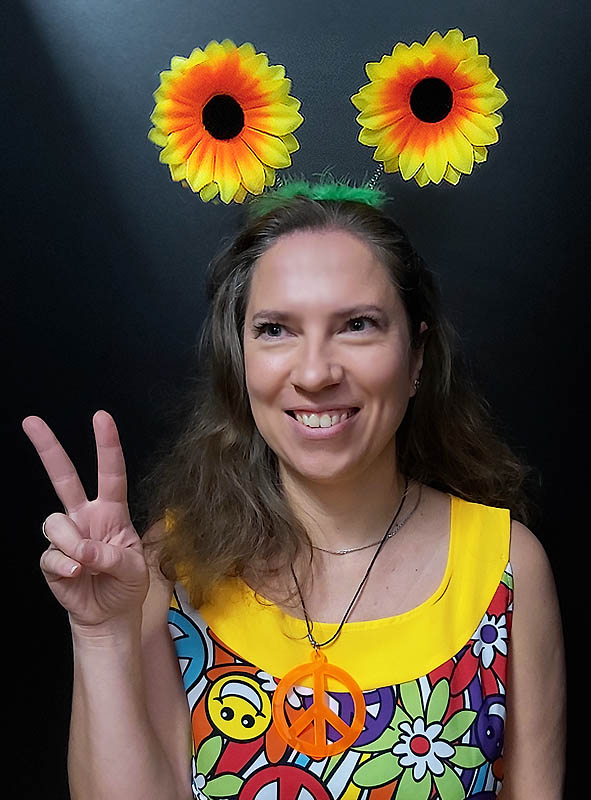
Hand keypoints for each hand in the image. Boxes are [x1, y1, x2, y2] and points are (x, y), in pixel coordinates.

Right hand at [23, 411, 148, 631]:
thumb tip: (83, 551)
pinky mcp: (52, 558)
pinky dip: (65, 567)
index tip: (101, 418)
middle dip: (48, 449)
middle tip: (31, 421)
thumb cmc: (126, 584)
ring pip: (55, 523)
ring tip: (87, 565)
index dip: (107, 445)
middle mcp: (86, 517)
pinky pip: (51, 554)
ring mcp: (67, 536)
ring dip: (72, 544)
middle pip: (64, 477)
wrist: (109, 615)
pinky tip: (77, 576)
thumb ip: (111, 556)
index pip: (111, 473)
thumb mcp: (135, 569)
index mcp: (113, 512)